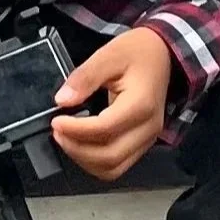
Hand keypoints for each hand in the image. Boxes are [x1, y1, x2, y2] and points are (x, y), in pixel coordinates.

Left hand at [50, 27, 172, 181]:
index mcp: (141, 104)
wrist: (163, 54)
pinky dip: (96, 161)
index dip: (76, 129)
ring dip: (85, 159)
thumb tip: (62, 100)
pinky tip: (82, 143)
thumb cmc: (138, 51)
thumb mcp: (109, 54)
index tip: (56, 120)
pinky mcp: (143, 143)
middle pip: (109, 157)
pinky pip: (118, 164)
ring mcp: (148, 138)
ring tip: (67, 138)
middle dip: (77, 149)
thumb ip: (85, 77)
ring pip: (113, 168)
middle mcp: (148, 128)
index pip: (104, 129)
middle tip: (58, 130)